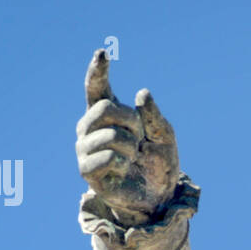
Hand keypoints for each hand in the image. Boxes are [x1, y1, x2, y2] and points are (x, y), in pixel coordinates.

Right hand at [76, 50, 179, 225]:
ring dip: (130, 145)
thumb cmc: (159, 163)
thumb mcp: (164, 136)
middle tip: (141, 139)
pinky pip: (104, 157)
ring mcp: (85, 150)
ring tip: (133, 156)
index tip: (102, 53)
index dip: (98, 71)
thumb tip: (142, 94)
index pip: (97, 89)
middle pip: (104, 108)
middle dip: (131, 122)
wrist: (159, 196)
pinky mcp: (87, 171)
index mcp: (108, 116)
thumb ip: (154, 116)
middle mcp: (90, 129)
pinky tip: (124, 168)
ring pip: (107, 134)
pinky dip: (122, 161)